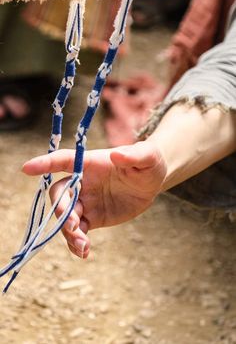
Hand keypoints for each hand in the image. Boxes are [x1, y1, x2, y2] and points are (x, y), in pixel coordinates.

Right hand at [23, 141, 166, 257]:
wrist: (150, 183)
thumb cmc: (148, 162)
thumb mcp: (147, 157)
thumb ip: (134, 155)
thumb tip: (116, 154)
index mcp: (90, 163)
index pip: (63, 161)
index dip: (44, 164)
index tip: (27, 169)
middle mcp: (83, 182)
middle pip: (60, 194)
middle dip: (61, 210)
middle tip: (74, 225)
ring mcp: (85, 201)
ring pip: (65, 217)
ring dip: (68, 232)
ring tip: (83, 246)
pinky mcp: (92, 218)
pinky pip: (77, 232)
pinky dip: (76, 243)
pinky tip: (84, 252)